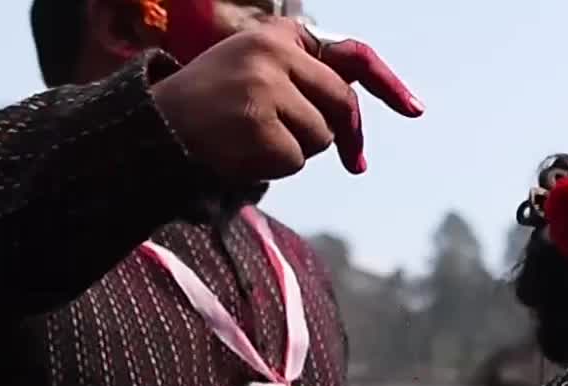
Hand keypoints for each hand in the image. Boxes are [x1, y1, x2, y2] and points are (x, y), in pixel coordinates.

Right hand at [152, 18, 423, 181]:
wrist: (152, 130)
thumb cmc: (211, 108)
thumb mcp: (256, 74)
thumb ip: (304, 80)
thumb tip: (354, 121)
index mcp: (275, 36)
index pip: (351, 55)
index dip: (387, 84)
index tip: (414, 109)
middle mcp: (271, 53)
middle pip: (341, 105)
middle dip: (340, 134)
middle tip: (323, 153)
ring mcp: (265, 88)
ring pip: (320, 137)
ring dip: (293, 149)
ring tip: (247, 135)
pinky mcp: (259, 124)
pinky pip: (296, 161)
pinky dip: (274, 166)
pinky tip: (239, 150)